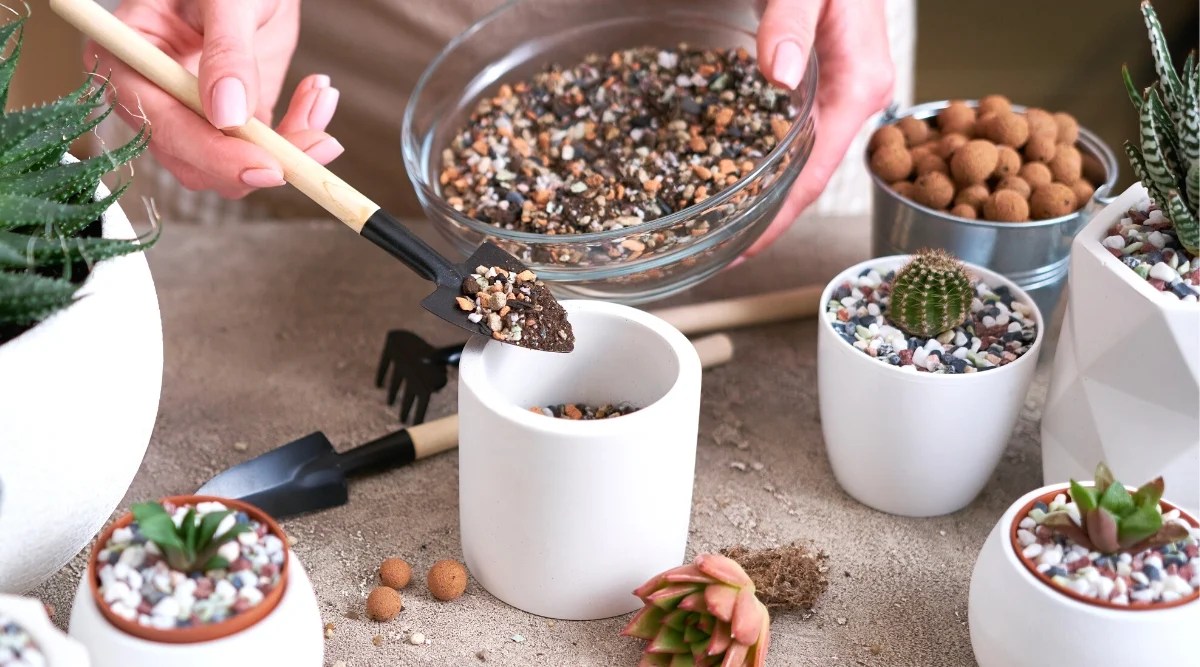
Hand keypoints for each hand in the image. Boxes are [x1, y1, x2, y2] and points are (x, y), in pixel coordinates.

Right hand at [88, 0, 342, 198]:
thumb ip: (227, 53)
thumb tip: (227, 116)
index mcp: (128, 59)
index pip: (161, 126)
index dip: (212, 154)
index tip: (266, 167)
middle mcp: (155, 95)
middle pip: (195, 163)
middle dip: (259, 162)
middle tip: (318, 145)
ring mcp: (195, 111)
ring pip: (234, 167)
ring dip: (290, 149)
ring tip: (322, 96)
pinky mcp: (234, 118)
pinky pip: (264, 149)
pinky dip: (301, 133)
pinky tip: (320, 93)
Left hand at [743, 0, 894, 257]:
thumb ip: (791, 22)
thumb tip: (777, 75)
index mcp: (859, 85)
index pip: (816, 174)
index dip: (779, 219)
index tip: (745, 250)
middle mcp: (854, 96)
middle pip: (808, 179)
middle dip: (767, 220)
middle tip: (718, 251)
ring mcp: (839, 90)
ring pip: (800, 160)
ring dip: (764, 196)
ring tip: (722, 227)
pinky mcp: (820, 80)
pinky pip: (793, 134)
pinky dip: (765, 160)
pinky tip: (734, 171)